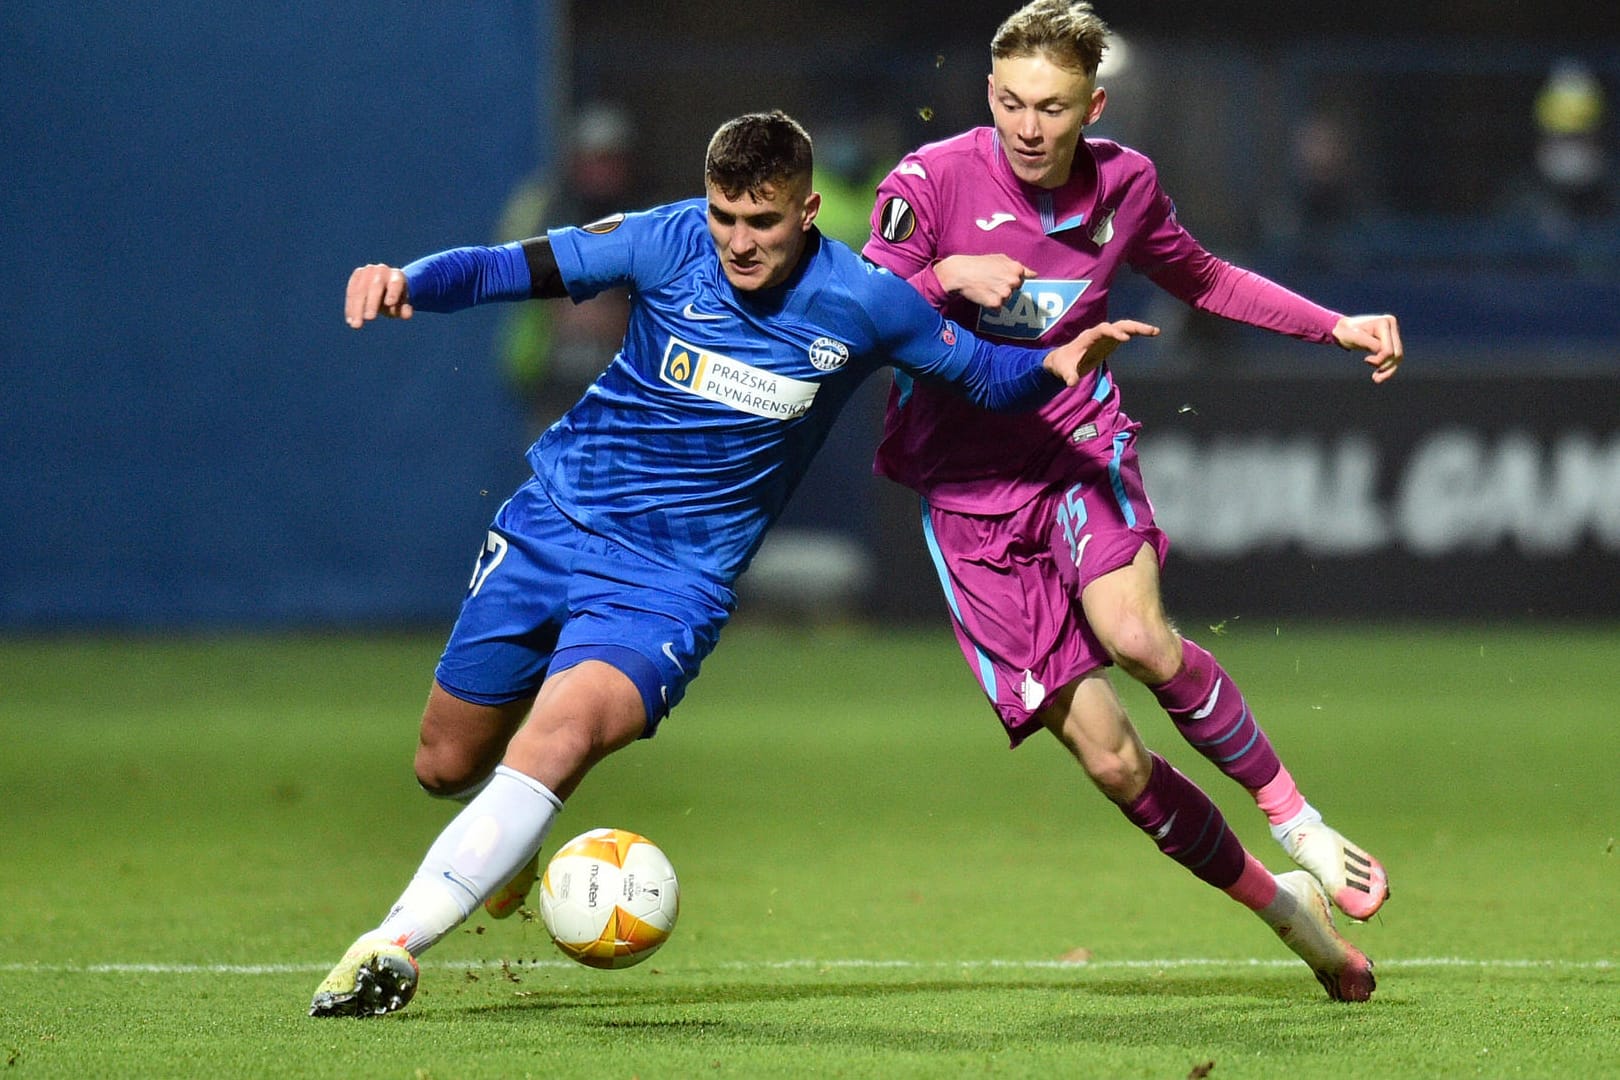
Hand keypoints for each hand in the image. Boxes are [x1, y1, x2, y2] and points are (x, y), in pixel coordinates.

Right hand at [345, 263, 413, 327]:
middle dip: (372, 303)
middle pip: (376, 286)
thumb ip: (404, 310)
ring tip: (356, 325)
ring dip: (357, 308)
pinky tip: (350, 320)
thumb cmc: (395, 299)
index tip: (389, 304)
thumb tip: (407, 315)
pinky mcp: (357, 275)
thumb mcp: (402, 305)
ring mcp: (368, 271)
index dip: (393, 293)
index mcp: (397, 276)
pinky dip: (350, 307)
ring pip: (360, 290)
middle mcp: (382, 270)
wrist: (385, 286)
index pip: (396, 284)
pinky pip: (351, 292)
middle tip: (369, 318)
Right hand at [934, 253, 1037, 308]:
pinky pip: (998, 308)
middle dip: (1004, 288)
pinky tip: (983, 295)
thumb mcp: (1001, 258)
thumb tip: (1034, 274)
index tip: (999, 276)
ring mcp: (1005, 293)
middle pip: (1014, 291)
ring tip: (985, 287)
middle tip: (990, 281)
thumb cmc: (979, 264)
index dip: (1008, 278)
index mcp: (1017, 269)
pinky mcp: (996, 303)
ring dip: (997, 297)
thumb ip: (1020, 267)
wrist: (960, 272)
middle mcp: (1013, 281)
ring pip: (1006, 300)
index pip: (1022, 280)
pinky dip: (990, 304)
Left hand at [1043, 319, 1159, 385]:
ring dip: (1139, 328)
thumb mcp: (1064, 371)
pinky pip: (1127, 333)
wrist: (1062, 360)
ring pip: (1124, 327)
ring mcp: (1106, 336)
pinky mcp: (1111, 341)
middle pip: (1118, 325)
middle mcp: (1098, 333)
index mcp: (1088, 337)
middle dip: (1133, 327)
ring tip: (1156, 331)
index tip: (1125, 339)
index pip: (1102, 330)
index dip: (1113, 332)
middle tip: (1149, 331)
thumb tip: (1071, 383)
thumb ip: (1068, 376)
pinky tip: (1152, 334)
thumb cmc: (1063, 364)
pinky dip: (1138, 332)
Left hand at [1333, 313, 1402, 382]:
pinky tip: (1380, 375)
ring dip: (1389, 370)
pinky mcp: (1392, 339)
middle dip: (1386, 367)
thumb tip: (1382, 351)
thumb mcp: (1354, 338)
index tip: (1366, 360)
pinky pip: (1395, 357)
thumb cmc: (1346, 333)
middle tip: (1375, 377)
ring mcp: (1393, 332)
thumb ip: (1369, 343)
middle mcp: (1392, 325)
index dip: (1378, 360)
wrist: (1343, 329)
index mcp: (1384, 323)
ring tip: (1377, 379)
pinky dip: (1389, 367)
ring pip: (1398, 357)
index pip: (1388, 349)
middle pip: (1397, 354)